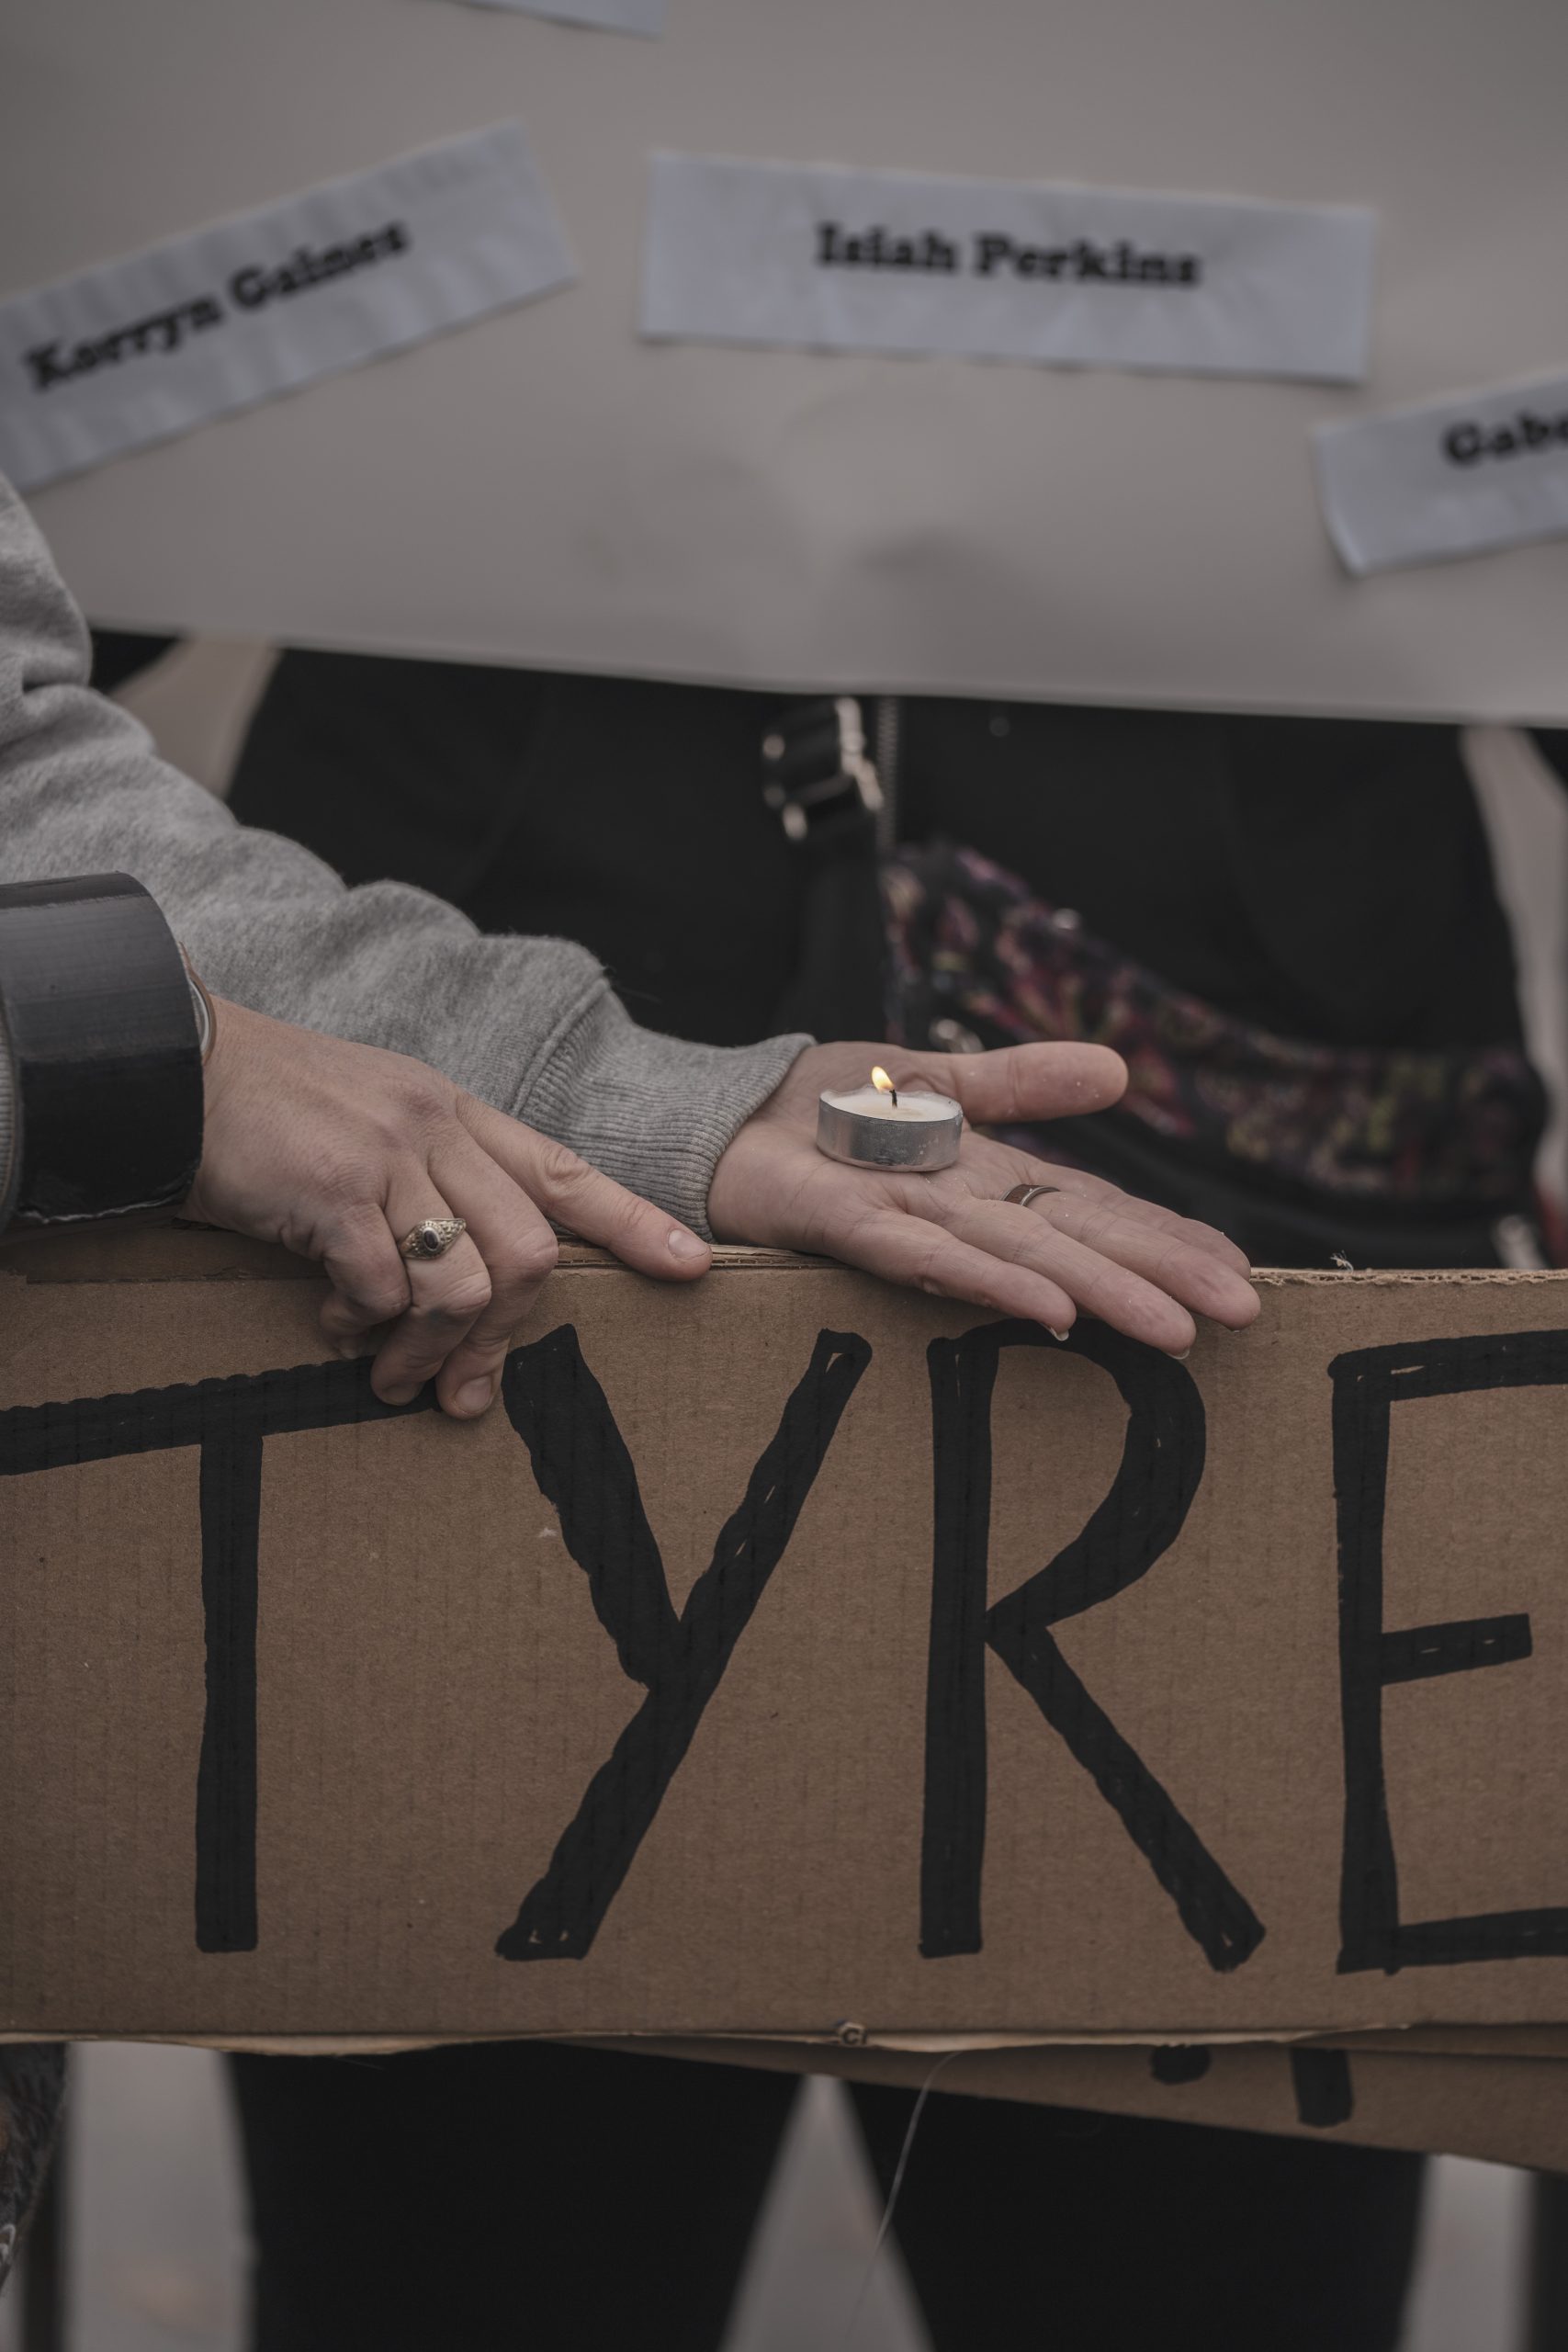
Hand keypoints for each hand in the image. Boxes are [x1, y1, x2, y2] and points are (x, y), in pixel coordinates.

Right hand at [184, 999, 710, 1415]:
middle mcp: (435, 1125)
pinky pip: (385, 1288)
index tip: (690, 1265)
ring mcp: (388, 1153)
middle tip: (460, 1390)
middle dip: (504, 1338)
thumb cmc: (266, 1112)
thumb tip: (461, 1301)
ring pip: (464, 1282)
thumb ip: (426, 1185)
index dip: (631, 1222)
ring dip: (428, 1350)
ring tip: (387, 1372)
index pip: (563, 1169)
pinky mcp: (333, 1187)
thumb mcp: (369, 1122)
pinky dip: (364, 1325)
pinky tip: (331, 1320)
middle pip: (530, 1251)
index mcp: (454, 1111)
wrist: (165, 1066)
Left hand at [708, 1041, 1257, 1356]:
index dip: (1166, 1237)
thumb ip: (1021, 1080)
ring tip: (1175, 1331)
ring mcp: (909, 1220)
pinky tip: (1048, 1308)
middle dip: (1162, 1276)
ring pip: (1024, 1258)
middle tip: (1245, 1316)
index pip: (1096, 1208)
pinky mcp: (844, 1226)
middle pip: (1077, 1239)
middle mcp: (961, 1206)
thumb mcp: (935, 1077)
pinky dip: (991, 1280)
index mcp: (988, 1174)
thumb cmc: (818, 1111)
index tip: (1238, 1272)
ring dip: (1101, 1295)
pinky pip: (928, 1257)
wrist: (712, 1117)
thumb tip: (1119, 1071)